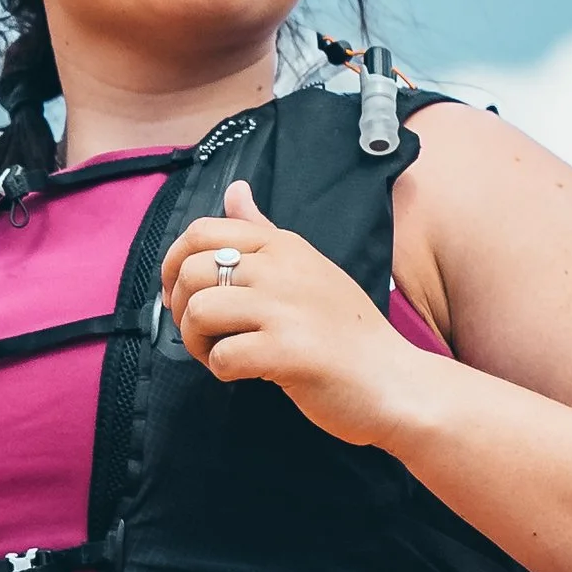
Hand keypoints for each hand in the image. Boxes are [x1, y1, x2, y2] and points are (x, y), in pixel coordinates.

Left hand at [158, 178, 419, 447]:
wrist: (396, 382)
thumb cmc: (349, 333)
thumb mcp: (310, 268)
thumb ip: (265, 232)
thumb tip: (235, 189)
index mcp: (285, 246)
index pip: (203, 230)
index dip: (174, 263)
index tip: (182, 292)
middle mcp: (283, 269)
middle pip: (192, 272)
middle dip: (181, 308)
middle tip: (202, 333)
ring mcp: (285, 309)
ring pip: (199, 312)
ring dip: (196, 342)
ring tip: (221, 354)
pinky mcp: (286, 351)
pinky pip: (222, 356)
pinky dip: (222, 371)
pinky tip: (244, 373)